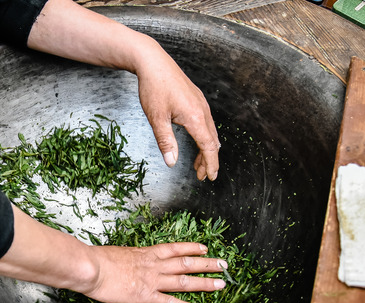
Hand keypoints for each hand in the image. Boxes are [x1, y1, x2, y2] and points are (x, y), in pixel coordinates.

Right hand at [80, 242, 226, 302]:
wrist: (90, 267)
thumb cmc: (97, 259)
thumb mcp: (117, 253)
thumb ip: (127, 258)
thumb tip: (127, 260)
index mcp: (146, 253)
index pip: (175, 248)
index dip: (192, 248)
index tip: (205, 247)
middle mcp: (154, 265)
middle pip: (187, 263)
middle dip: (207, 264)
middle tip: (224, 265)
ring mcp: (152, 281)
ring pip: (185, 281)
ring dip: (205, 283)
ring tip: (221, 285)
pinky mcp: (145, 297)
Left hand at [135, 46, 220, 179]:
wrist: (152, 62)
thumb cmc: (153, 88)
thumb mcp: (156, 118)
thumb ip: (166, 142)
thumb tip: (172, 163)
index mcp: (195, 117)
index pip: (209, 147)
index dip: (210, 164)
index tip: (210, 178)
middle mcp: (202, 110)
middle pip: (212, 141)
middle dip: (208, 160)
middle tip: (202, 175)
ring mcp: (200, 103)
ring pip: (209, 131)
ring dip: (206, 149)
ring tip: (198, 163)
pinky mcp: (196, 98)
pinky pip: (206, 122)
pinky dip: (204, 136)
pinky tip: (197, 140)